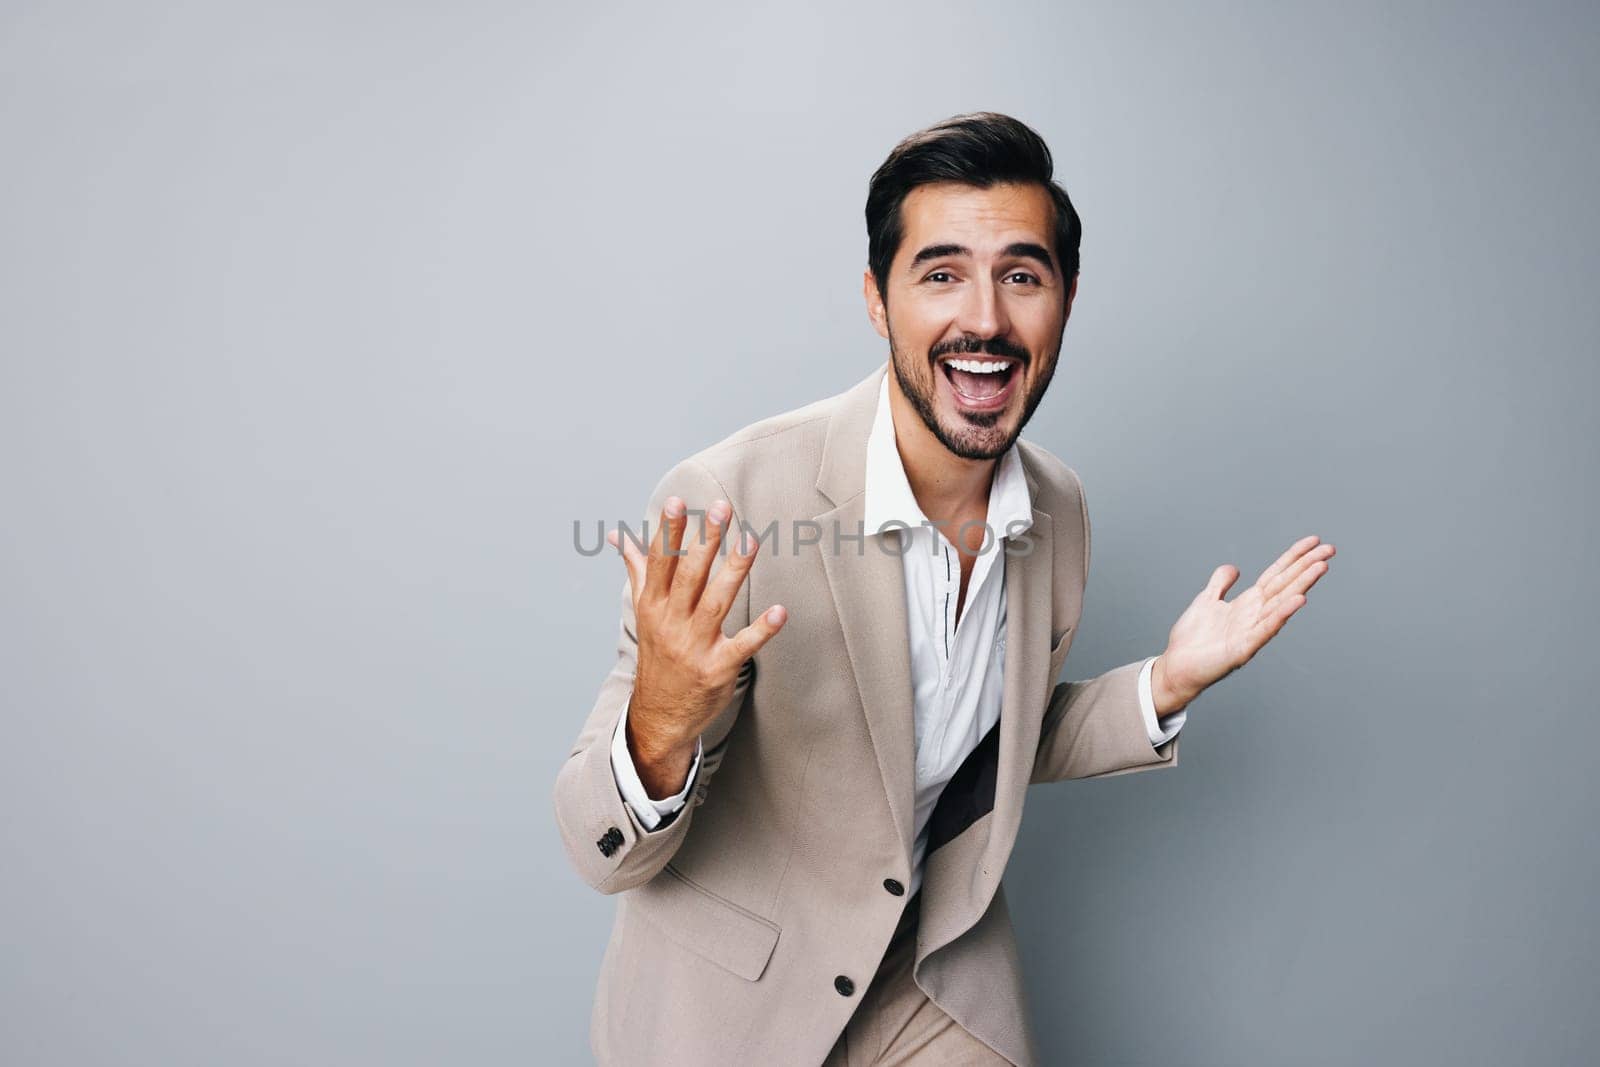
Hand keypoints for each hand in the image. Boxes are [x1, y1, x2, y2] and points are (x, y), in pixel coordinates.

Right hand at [605, 496, 786, 795]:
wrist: (658, 715)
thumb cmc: (657, 654)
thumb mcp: (643, 612)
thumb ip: (637, 570)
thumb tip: (617, 536)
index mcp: (652, 606)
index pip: (659, 563)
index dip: (668, 532)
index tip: (678, 503)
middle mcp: (671, 623)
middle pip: (689, 576)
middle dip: (705, 541)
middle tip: (721, 508)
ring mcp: (695, 646)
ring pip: (716, 602)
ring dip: (735, 570)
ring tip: (751, 540)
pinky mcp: (718, 669)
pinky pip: (742, 646)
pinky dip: (761, 630)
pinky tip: (779, 611)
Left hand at [1151, 535, 1334, 714]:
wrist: (1177, 667)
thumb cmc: (1192, 639)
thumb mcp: (1206, 601)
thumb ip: (1220, 584)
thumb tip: (1234, 568)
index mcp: (1248, 603)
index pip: (1277, 575)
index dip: (1294, 557)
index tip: (1314, 541)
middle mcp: (1255, 615)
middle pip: (1286, 585)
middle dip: (1307, 566)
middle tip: (1330, 549)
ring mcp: (1252, 631)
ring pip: (1282, 603)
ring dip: (1302, 585)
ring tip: (1321, 566)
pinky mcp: (1243, 648)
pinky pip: (1266, 629)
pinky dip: (1282, 614)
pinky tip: (1299, 600)